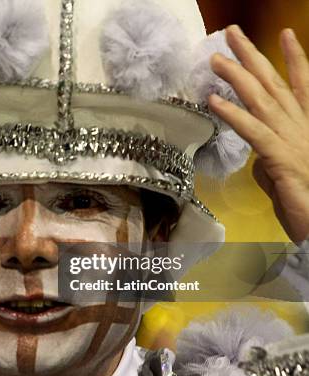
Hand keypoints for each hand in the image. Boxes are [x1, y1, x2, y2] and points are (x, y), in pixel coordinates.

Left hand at [209, 25, 308, 242]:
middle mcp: (302, 127)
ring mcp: (293, 140)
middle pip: (275, 84)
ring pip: (262, 101)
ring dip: (237, 77)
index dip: (293, 58)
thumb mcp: (284, 174)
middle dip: (253, 56)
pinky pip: (253, 132)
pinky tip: (214, 101)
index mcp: (306, 127)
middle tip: (232, 33)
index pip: (300, 86)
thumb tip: (257, 151)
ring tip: (216, 59)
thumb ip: (271, 156)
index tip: (284, 34)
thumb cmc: (307, 203)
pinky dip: (234, 115)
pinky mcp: (282, 159)